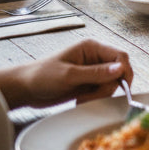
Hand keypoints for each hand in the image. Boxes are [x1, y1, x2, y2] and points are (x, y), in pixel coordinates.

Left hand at [0, 39, 131, 107]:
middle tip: (94, 96)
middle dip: (109, 86)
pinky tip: (81, 100)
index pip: (120, 56)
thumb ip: (96, 73)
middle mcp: (95, 58)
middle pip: (118, 71)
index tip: (120, 86)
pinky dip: (96, 99)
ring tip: (82, 99)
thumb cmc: (42, 77)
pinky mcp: (89, 84)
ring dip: (101, 95)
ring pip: (112, 83)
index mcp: (92, 48)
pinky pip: (103, 91)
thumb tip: (121, 69)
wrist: (25, 90)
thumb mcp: (69, 75)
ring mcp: (92, 72)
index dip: (124, 71)